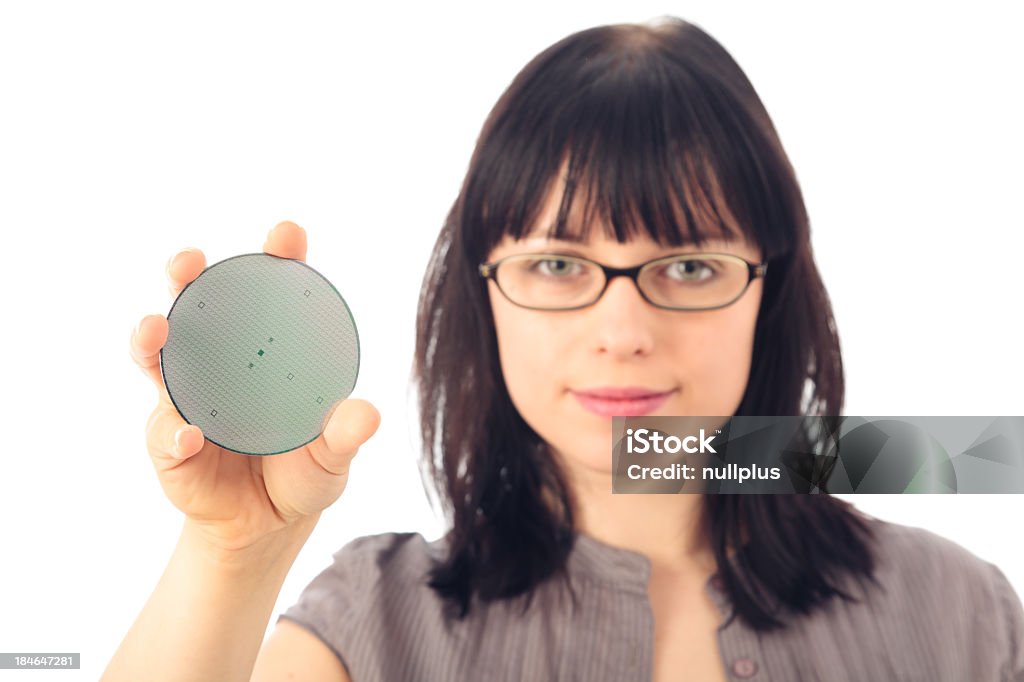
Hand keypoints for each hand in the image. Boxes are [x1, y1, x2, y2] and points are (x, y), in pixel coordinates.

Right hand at [128, 221, 380, 552]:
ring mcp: (188, 397)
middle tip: (190, 262)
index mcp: (266, 351)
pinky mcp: (169, 442)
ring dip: (152, 337)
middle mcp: (220, 361)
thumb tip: (366, 413)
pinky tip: (189, 435)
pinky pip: (165, 431)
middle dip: (188, 275)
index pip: (269, 292)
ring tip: (156, 329)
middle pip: (196, 305)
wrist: (269, 525)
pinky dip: (174, 430)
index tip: (286, 234)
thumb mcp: (333, 454)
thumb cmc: (304, 471)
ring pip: (158, 355)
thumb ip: (345, 433)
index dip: (277, 256)